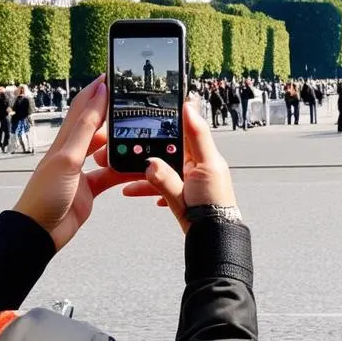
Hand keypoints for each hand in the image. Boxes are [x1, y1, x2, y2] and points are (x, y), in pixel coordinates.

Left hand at [13, 75, 141, 250]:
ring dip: (122, 142)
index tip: (113, 75)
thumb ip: (86, 127)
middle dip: (115, 114)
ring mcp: (82, 170)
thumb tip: (97, 94)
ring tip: (139, 135)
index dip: (97, 90)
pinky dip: (124, 169)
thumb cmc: (44, 196)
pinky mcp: (90, 188)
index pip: (83, 106)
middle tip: (135, 104)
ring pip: (107, 149)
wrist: (39, 233)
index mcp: (65, 140)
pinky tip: (136, 166)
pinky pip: (112, 174)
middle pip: (98, 125)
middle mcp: (73, 152)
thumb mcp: (67, 157)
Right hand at [119, 101, 236, 233]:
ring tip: (125, 178)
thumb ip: (166, 176)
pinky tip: (137, 192)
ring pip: (166, 169)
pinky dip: (154, 188)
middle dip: (151, 150)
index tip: (177, 98)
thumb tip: (150, 162)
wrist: (215, 242)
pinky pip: (169, 185)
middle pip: (172, 150)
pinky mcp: (190, 194)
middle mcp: (201, 167)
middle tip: (133, 145)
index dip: (183, 115)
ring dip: (147, 174)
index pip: (192, 130)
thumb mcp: (185, 193)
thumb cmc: (211, 213)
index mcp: (206, 160)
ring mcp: (196, 181)